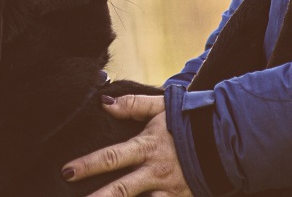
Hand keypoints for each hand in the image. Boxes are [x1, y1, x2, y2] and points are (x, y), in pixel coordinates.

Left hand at [62, 94, 192, 196]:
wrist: (225, 137)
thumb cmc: (188, 121)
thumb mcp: (162, 108)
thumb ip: (133, 104)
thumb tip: (103, 103)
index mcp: (149, 146)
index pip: (113, 157)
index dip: (88, 164)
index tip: (66, 171)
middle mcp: (156, 171)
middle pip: (121, 189)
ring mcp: (169, 189)